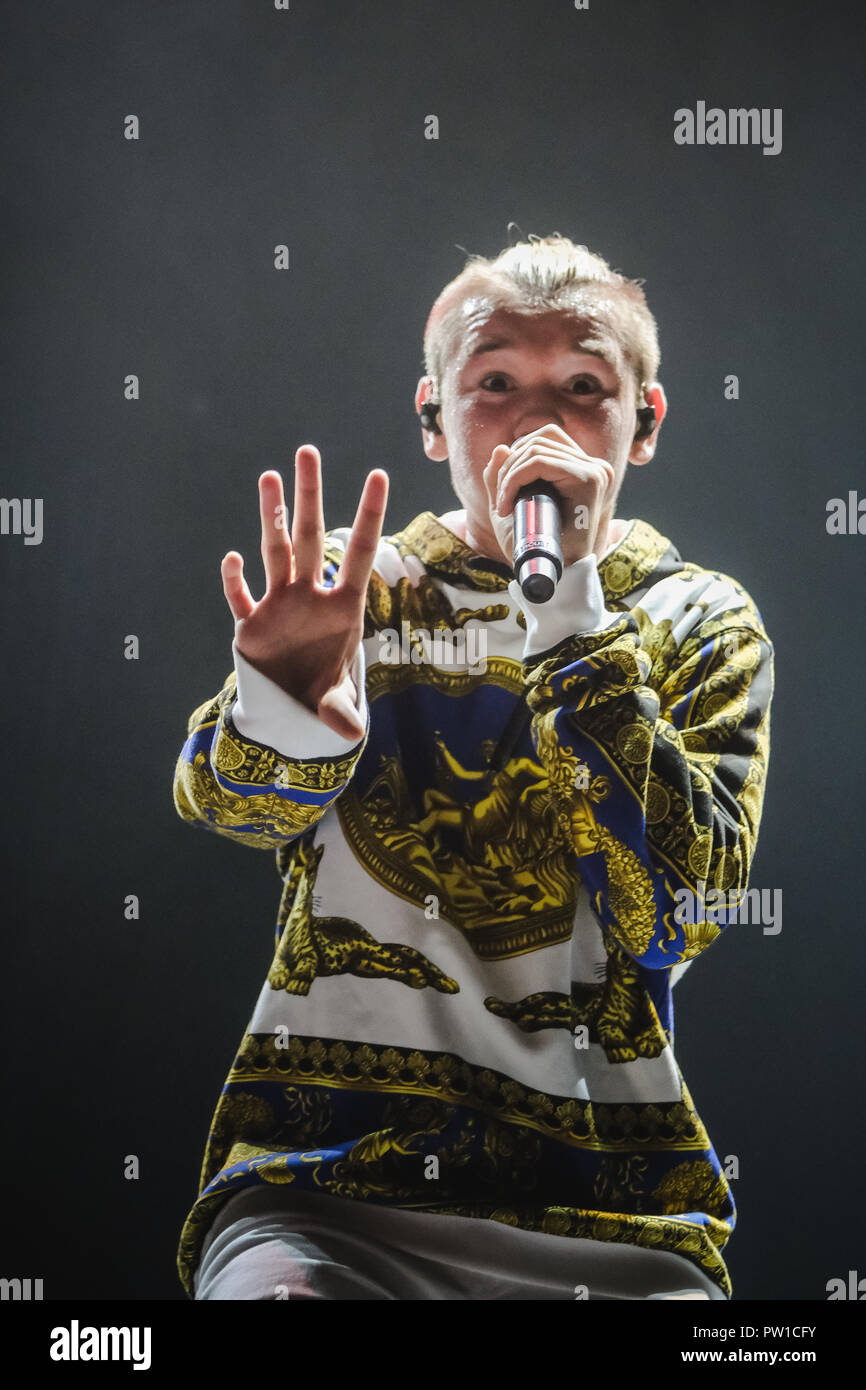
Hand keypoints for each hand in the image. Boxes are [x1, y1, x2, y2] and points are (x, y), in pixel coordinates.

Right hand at [221, 446, 387, 741]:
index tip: (377, 473)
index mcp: (342, 607)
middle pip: (309, 537)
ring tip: (270, 478)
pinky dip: (235, 582)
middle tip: (307, 451)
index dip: (367, 515)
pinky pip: (242, 598)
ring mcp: (279, 606)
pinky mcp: (251, 626)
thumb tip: (350, 735)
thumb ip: (339, 712)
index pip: (357, 552)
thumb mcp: (333, 705)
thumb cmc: (321, 694)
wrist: (289, 710)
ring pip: (274, 553)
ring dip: (270, 518)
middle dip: (309, 496)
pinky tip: (232, 560)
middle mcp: (310, 597)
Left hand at [482, 423, 614, 567]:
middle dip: (509, 466)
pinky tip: (506, 506)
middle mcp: (594, 466)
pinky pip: (540, 462)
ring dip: (508, 475)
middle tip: (499, 501)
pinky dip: (514, 480)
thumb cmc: (533, 546)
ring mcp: (595, 471)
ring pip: (537, 449)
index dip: (517, 455)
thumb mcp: (510, 506)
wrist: (551, 577)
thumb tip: (501, 447)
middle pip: (541, 438)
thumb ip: (502, 478)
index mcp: (583, 469)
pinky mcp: (590, 479)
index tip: (503, 492)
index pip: (547, 438)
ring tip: (502, 506)